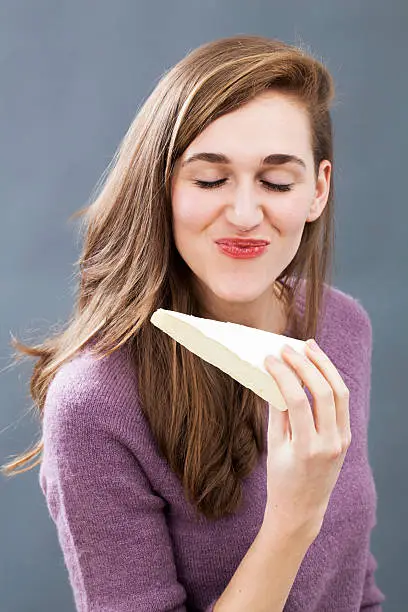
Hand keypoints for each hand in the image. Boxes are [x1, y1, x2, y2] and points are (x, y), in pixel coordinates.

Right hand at [262, 340, 350, 540]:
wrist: (302, 509)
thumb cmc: (281, 479)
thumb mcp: (274, 446)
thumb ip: (277, 412)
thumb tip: (275, 379)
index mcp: (306, 448)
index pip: (297, 400)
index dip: (283, 375)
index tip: (270, 359)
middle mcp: (329, 443)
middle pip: (324, 392)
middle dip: (305, 364)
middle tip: (288, 348)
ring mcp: (342, 441)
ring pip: (340, 393)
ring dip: (325, 366)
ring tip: (309, 347)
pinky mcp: (346, 438)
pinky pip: (342, 402)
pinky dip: (331, 381)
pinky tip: (318, 366)